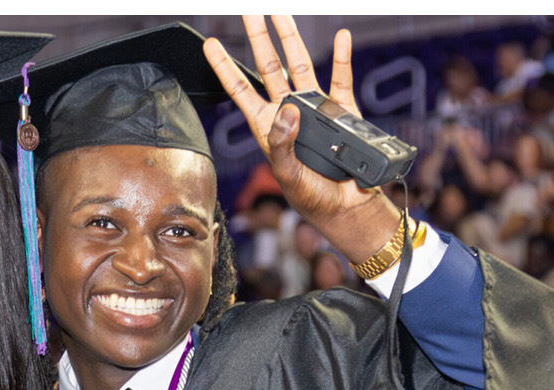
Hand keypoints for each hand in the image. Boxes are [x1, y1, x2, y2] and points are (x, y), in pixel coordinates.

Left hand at [204, 15, 399, 263]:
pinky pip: (341, 78)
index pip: (240, 90)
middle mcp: (288, 111)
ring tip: (281, 13)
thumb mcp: (288, 174)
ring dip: (292, 39)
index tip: (209, 44)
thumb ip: (284, 143)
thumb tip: (288, 111)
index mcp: (267, 126)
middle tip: (250, 11)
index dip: (224, 67)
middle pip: (269, 67)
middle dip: (259, 38)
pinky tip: (341, 37)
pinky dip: (342, 57)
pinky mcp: (343, 111)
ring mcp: (315, 107)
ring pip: (301, 65)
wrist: (343, 206)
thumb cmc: (310, 196)